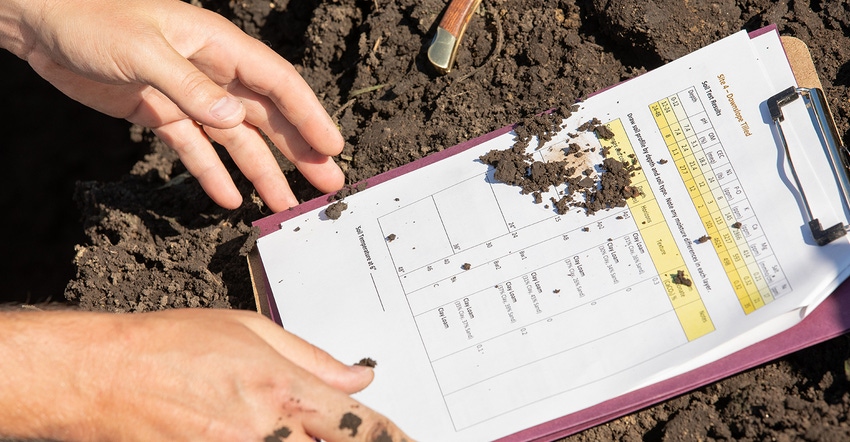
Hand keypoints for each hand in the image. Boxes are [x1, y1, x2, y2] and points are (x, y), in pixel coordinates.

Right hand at [0, 309, 410, 440]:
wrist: (103, 375)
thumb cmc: (171, 345)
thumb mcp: (250, 330)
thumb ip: (313, 358)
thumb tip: (359, 376)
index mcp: (285, 389)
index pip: (360, 425)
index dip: (393, 439)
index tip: (408, 441)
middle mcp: (268, 432)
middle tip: (373, 441)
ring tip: (316, 438)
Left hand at [5, 0, 344, 211]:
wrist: (40, 20)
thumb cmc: (90, 16)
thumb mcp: (143, 50)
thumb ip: (191, 87)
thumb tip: (235, 121)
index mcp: (217, 46)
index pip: (277, 84)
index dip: (308, 116)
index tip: (331, 147)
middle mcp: (211, 72)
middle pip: (266, 116)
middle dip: (299, 150)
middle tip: (326, 182)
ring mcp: (188, 96)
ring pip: (236, 139)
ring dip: (262, 170)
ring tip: (286, 202)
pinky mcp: (161, 114)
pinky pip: (195, 150)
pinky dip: (211, 174)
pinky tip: (229, 198)